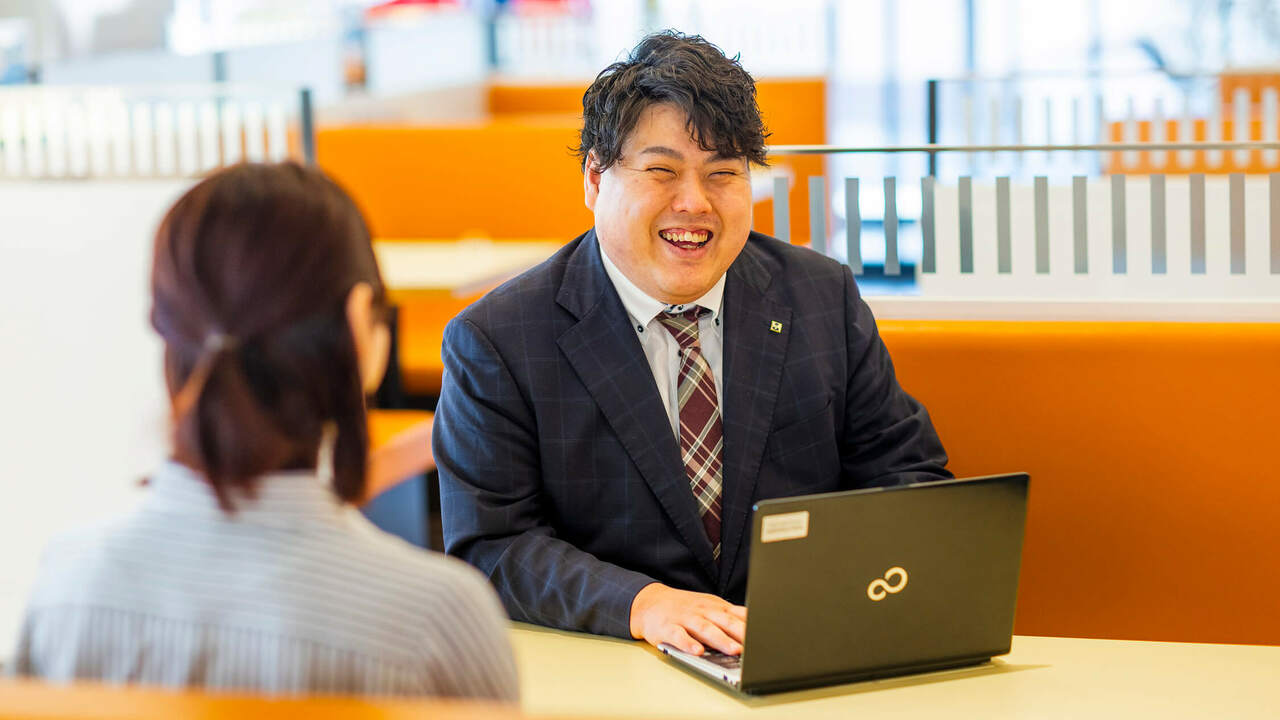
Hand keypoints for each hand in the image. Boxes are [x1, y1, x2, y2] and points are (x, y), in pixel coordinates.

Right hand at [628, 582, 746, 655]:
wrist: (649, 602)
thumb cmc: (685, 608)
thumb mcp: (709, 607)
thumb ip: (730, 617)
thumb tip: (755, 630)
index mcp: (715, 607)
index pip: (736, 614)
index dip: (751, 625)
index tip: (765, 635)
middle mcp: (702, 611)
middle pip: (724, 621)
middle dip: (740, 633)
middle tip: (753, 645)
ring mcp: (684, 619)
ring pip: (705, 629)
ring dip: (720, 639)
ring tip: (733, 650)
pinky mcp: (667, 628)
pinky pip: (678, 636)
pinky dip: (688, 644)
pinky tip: (696, 651)